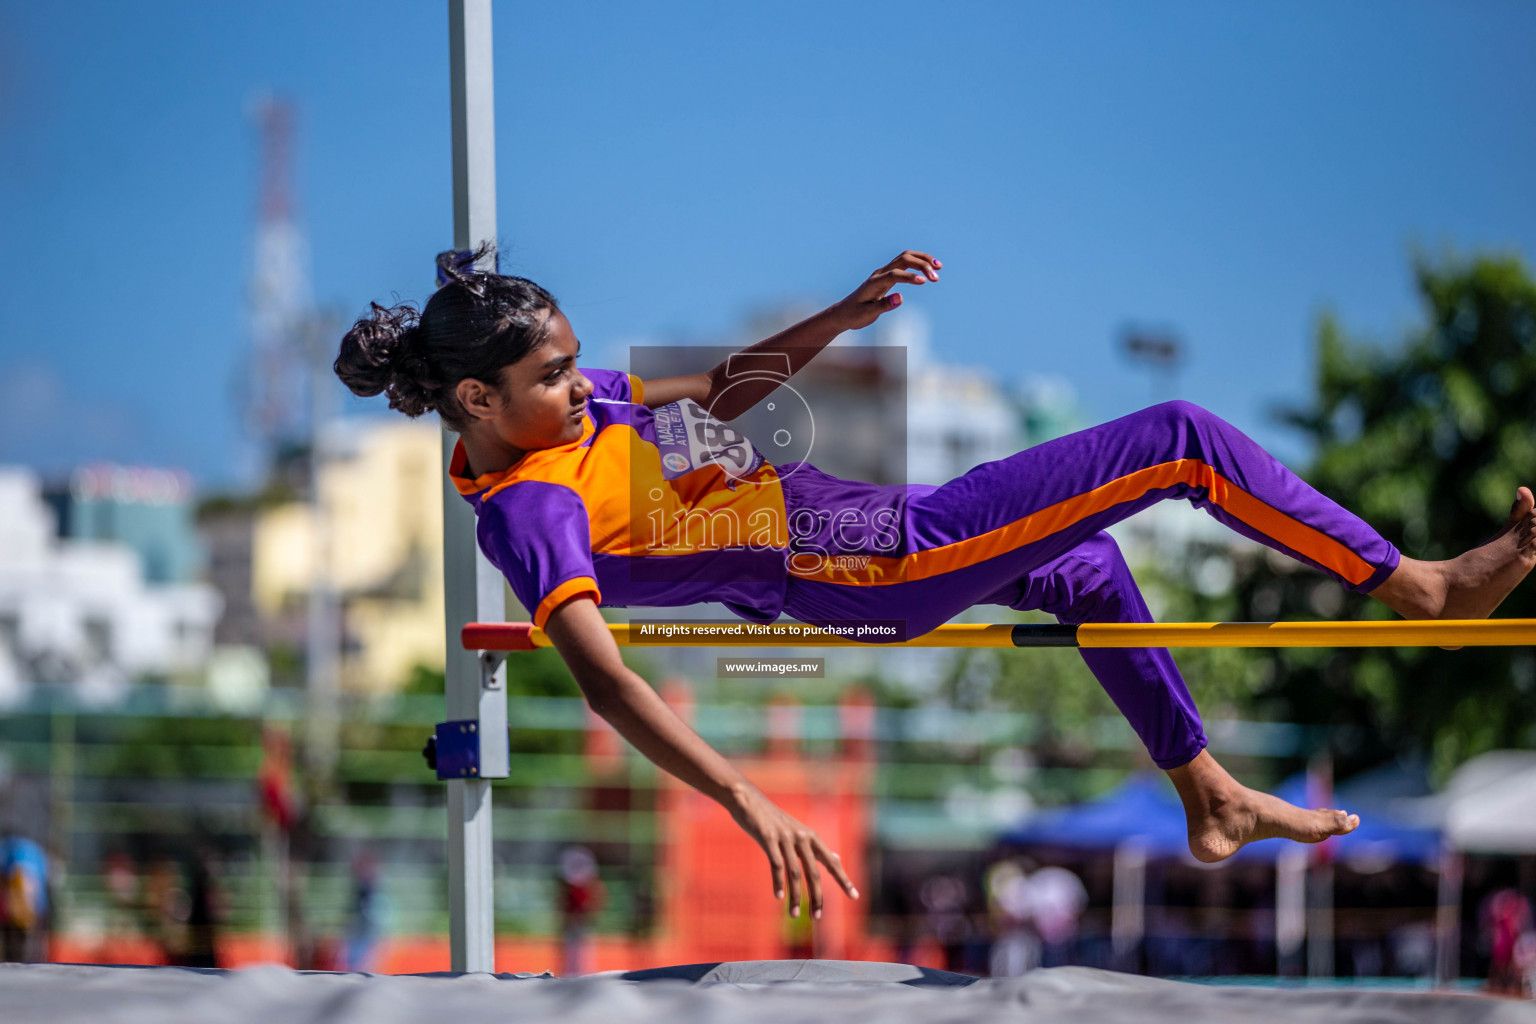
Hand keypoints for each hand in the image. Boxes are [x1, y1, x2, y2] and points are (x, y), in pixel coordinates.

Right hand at [727, 780, 858, 918]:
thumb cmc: (774, 820)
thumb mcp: (799, 831)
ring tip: (794, 914)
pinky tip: (779, 897)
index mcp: (810, 837)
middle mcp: (801, 837)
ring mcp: (785, 837)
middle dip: (816, 896)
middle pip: (813, 872)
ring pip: (794, 873)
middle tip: (817, 916)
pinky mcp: (768, 838)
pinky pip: (776, 865)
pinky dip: (778, 883)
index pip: (831, 862)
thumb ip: (817, 848)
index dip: (843, 879)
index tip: (855, 896)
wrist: (749, 801)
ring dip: (796, 896)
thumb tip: (837, 858)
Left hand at [832, 250, 940, 330]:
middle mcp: (880, 273)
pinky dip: (918, 263)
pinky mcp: (888, 275)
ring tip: (939, 267)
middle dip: (921, 264)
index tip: (925, 282)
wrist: (844, 313)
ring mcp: (884, 272)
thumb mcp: (867, 314)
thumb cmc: (855, 315)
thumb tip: (900, 298)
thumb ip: (884, 306)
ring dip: (922, 260)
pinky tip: (929, 271)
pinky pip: (905, 264)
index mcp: (875, 283)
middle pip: (903, 259)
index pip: (895, 274)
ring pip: (906, 257)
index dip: (910, 277)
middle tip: (936, 276)